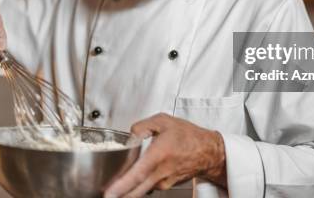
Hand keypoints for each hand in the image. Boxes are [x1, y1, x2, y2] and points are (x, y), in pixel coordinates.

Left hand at [104, 113, 226, 197]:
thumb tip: (129, 135)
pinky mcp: (165, 186)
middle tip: (105, 193)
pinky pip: (148, 187)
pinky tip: (134, 178)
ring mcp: (164, 182)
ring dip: (127, 189)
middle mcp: (161, 172)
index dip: (122, 185)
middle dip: (119, 194)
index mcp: (159, 155)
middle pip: (136, 190)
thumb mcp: (164, 121)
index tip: (109, 193)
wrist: (208, 151)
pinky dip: (138, 185)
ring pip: (141, 190)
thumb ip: (142, 126)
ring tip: (116, 185)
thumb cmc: (188, 136)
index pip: (138, 174)